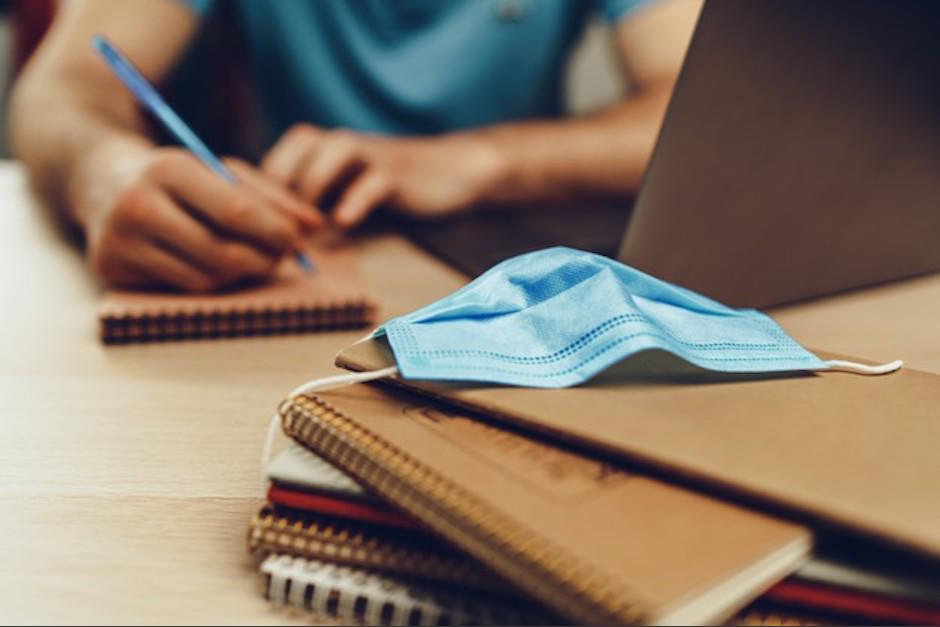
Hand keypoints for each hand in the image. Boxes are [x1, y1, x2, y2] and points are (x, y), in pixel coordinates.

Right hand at [77, 144, 320, 291]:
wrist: (103, 181)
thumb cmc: (179, 178)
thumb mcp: (222, 173)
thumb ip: (273, 197)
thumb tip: (314, 227)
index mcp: (169, 169)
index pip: (235, 211)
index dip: (274, 232)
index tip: (299, 241)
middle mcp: (138, 204)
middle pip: (222, 253)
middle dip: (263, 260)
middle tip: (282, 257)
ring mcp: (120, 240)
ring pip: (205, 279)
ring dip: (239, 275)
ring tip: (248, 258)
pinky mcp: (110, 269)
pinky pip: (181, 289)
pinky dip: (209, 282)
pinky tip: (214, 265)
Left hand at [261, 125, 505, 227]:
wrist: (448, 172)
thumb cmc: (384, 187)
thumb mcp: (341, 190)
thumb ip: (308, 204)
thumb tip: (268, 237)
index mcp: (321, 146)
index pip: (275, 158)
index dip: (259, 191)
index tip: (253, 228)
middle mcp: (339, 142)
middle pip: (296, 149)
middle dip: (279, 188)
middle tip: (272, 229)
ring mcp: (369, 154)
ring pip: (329, 155)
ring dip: (310, 188)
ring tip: (304, 228)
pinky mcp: (396, 173)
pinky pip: (371, 181)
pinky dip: (355, 200)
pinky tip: (344, 223)